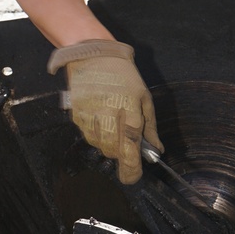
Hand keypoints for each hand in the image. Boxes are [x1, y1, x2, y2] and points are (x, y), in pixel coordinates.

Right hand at [48, 39, 160, 184]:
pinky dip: (96, 134)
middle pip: (114, 153)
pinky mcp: (77, 116)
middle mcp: (108, 119)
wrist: (93, 56)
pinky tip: (101, 118)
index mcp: (129, 114)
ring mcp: (90, 118)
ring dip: (109, 143)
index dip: (131, 170)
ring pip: (100, 146)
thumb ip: (150, 128)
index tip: (133, 177)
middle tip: (127, 140)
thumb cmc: (123, 76)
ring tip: (113, 123)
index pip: (130, 152)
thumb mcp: (144, 98)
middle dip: (122, 153)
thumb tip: (157, 150)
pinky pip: (88, 136)